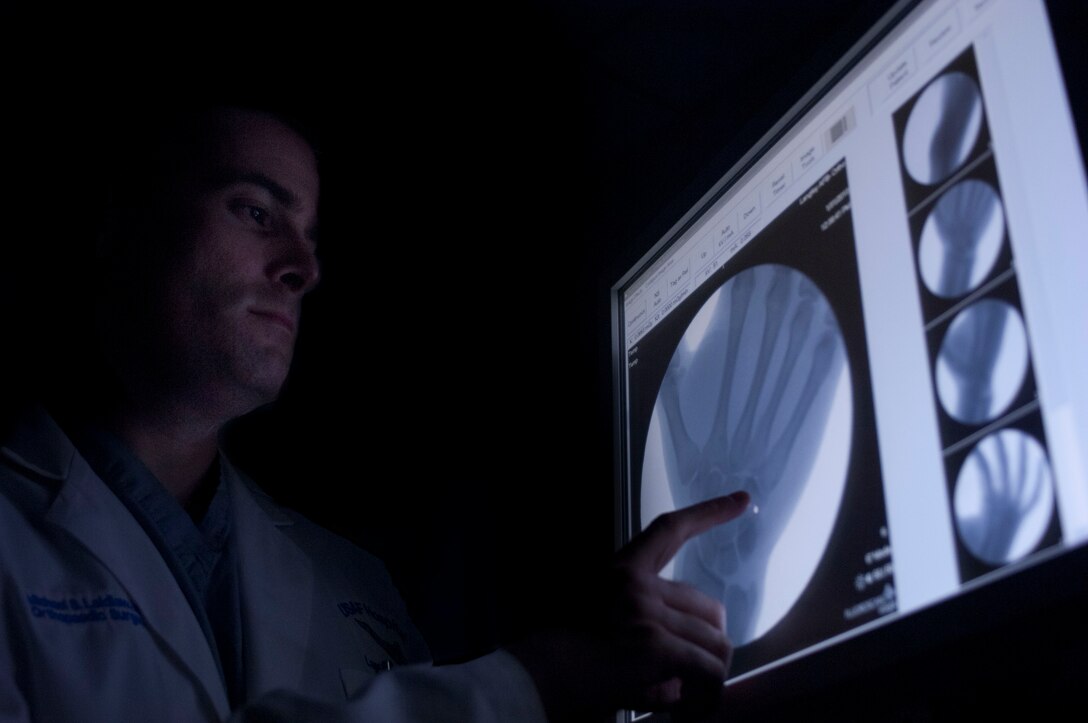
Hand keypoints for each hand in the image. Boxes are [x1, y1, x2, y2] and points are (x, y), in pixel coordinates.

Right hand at [510, 491, 749, 720]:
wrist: (541, 675)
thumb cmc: (565, 656)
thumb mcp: (604, 621)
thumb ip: (651, 623)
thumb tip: (697, 656)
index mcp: (621, 570)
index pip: (670, 530)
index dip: (710, 513)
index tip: (742, 499)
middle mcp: (636, 584)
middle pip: (710, 607)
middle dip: (709, 644)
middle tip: (694, 676)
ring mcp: (648, 612)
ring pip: (715, 644)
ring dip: (708, 677)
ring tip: (688, 699)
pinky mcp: (657, 645)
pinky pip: (709, 671)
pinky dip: (708, 696)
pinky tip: (691, 709)